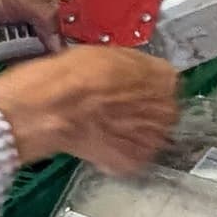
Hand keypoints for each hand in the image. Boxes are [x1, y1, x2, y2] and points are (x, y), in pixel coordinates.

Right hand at [0, 44, 179, 173]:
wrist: (50, 108)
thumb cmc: (71, 76)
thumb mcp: (108, 54)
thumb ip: (132, 66)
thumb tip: (134, 73)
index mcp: (164, 77)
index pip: (166, 82)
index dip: (145, 86)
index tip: (132, 89)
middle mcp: (166, 109)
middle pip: (163, 111)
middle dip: (143, 111)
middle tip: (115, 109)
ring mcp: (152, 139)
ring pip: (150, 136)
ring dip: (133, 133)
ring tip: (105, 126)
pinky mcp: (134, 162)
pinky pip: (133, 156)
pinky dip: (119, 152)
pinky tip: (100, 142)